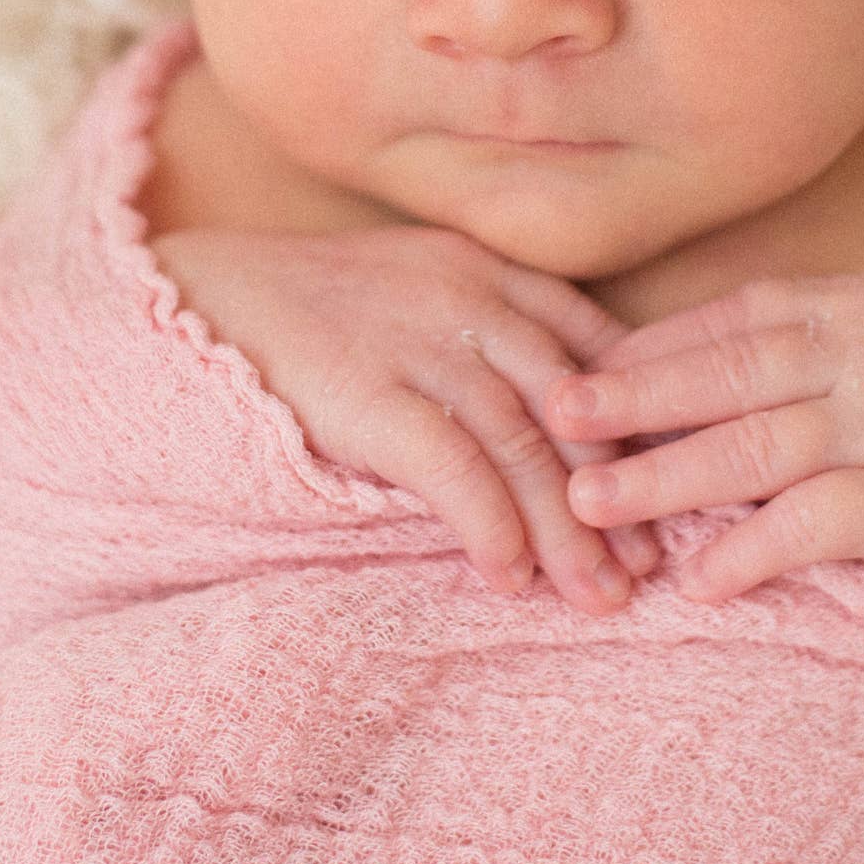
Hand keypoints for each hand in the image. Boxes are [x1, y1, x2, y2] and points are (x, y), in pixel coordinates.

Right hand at [148, 224, 662, 614]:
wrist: (198, 296)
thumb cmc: (314, 308)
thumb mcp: (415, 287)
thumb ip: (482, 328)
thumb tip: (554, 416)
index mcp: (485, 268)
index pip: (590, 339)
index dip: (634, 416)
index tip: (665, 481)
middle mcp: (466, 296)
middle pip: (570, 404)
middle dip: (612, 490)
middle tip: (645, 566)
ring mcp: (418, 341)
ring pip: (522, 442)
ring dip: (565, 528)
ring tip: (595, 595)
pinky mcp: (368, 391)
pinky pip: (451, 464)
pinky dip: (489, 524)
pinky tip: (509, 576)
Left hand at [544, 273, 863, 602]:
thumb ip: (786, 343)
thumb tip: (668, 370)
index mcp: (838, 302)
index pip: (719, 322)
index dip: (639, 351)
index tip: (566, 372)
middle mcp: (856, 350)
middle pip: (723, 374)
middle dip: (630, 399)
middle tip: (553, 419)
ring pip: (754, 444)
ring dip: (665, 475)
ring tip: (593, 502)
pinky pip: (818, 521)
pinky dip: (755, 548)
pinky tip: (703, 577)